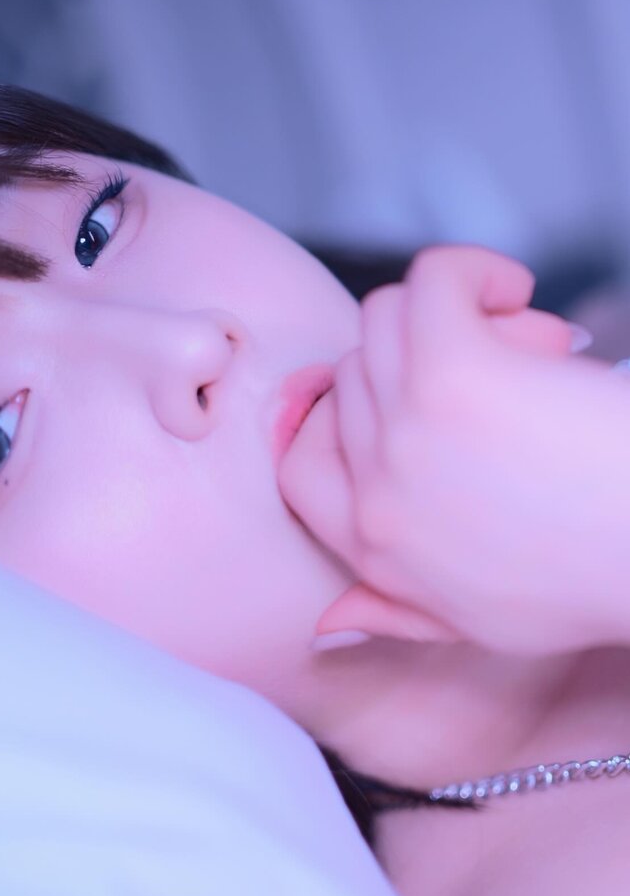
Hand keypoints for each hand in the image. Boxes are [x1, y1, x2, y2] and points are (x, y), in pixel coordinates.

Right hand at [282, 245, 629, 654]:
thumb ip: (398, 614)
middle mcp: (375, 493)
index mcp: (375, 550)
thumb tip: (326, 623)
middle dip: (421, 363)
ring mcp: (404, 432)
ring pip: (385, 318)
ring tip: (530, 344)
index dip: (338, 416)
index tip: (400, 395)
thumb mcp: (480, 625)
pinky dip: (471, 271)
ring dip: (452, 314)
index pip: (300, 465)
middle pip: (353, 375)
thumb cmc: (595, 575)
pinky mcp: (449, 373)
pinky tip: (515, 292)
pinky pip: (429, 278)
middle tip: (512, 380)